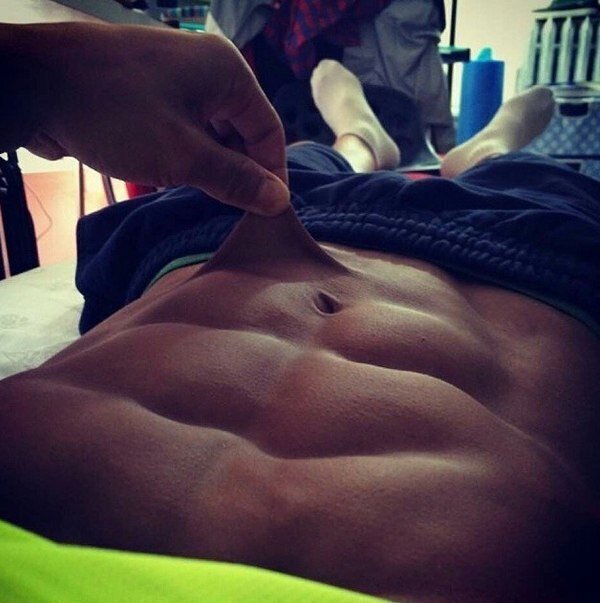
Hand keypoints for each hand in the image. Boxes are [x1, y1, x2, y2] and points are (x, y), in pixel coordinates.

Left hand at [18, 23, 289, 214]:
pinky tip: (180, 179)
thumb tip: (279, 201)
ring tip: (207, 199)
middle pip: (241, 130)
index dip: (272, 173)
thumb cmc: (115, 114)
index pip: (268, 129)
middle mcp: (207, 70)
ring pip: (211, 132)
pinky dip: (188, 155)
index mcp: (227, 72)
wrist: (32, 85)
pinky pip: (185, 128)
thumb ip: (236, 180)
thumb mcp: (184, 155)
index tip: (268, 212)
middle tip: (235, 211)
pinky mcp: (150, 93)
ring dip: (212, 167)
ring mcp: (176, 79)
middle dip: (240, 171)